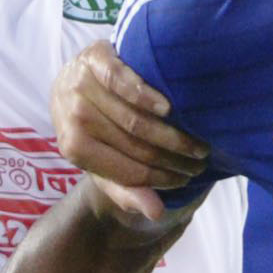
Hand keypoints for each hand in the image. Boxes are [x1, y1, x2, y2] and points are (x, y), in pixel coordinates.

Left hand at [53, 42, 205, 210]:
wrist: (73, 78)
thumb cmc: (95, 125)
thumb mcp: (106, 161)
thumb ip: (127, 189)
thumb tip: (156, 212)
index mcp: (74, 148)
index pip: (126, 170)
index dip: (160, 179)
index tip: (186, 179)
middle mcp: (73, 118)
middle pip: (134, 145)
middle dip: (172, 156)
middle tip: (200, 160)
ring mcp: (80, 87)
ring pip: (133, 118)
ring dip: (169, 133)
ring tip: (195, 141)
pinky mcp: (93, 59)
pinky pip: (122, 81)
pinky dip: (146, 96)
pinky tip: (168, 107)